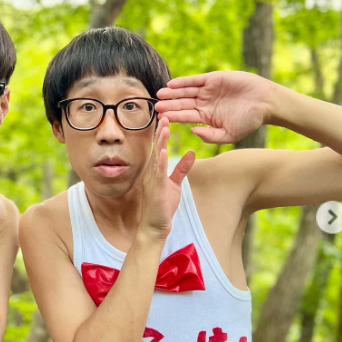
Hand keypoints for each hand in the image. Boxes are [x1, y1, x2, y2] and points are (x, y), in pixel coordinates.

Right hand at [139, 116, 194, 239]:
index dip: (163, 133)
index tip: (166, 118)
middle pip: (157, 147)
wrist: (155, 226)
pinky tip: (162, 151)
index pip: (160, 147)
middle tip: (164, 114)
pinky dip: (160, 162)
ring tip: (164, 127)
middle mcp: (152, 172)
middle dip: (160, 131)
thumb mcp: (175, 184)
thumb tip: (190, 153)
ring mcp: (152, 180)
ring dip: (161, 142)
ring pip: (157, 157)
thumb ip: (181, 168)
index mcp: (156, 170)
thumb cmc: (163, 206)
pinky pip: (158, 174)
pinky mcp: (155, 190)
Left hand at [155, 70, 275, 143]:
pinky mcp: (213, 79)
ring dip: (173, 92)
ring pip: (186, 91)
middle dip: (169, 105)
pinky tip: (172, 84)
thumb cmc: (249, 121)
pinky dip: (184, 82)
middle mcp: (204, 103)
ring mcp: (208, 90)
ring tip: (160, 94)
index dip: (173, 116)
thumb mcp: (229, 134)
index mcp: (206, 117)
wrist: (265, 103)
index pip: (185, 116)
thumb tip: (192, 131)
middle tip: (155, 106)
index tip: (160, 118)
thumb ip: (210, 136)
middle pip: (182, 104)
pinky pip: (195, 80)